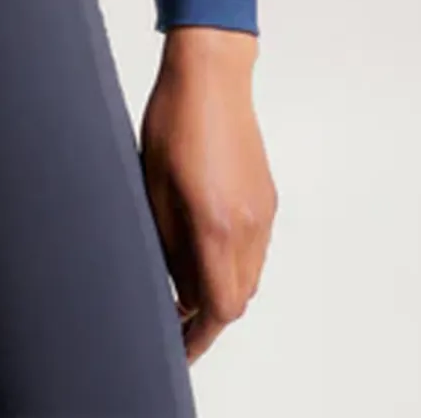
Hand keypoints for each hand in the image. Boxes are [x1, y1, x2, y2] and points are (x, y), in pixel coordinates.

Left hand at [138, 26, 275, 362]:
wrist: (211, 74)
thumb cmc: (174, 120)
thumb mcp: (154, 186)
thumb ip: (169, 244)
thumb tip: (179, 289)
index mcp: (216, 225)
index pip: (219, 307)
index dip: (199, 336)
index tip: (177, 345)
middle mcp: (248, 225)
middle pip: (238, 298)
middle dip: (208, 315)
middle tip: (175, 319)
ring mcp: (262, 211)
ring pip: (249, 275)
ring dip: (222, 288)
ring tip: (184, 285)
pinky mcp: (266, 196)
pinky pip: (255, 248)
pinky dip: (233, 262)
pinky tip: (204, 249)